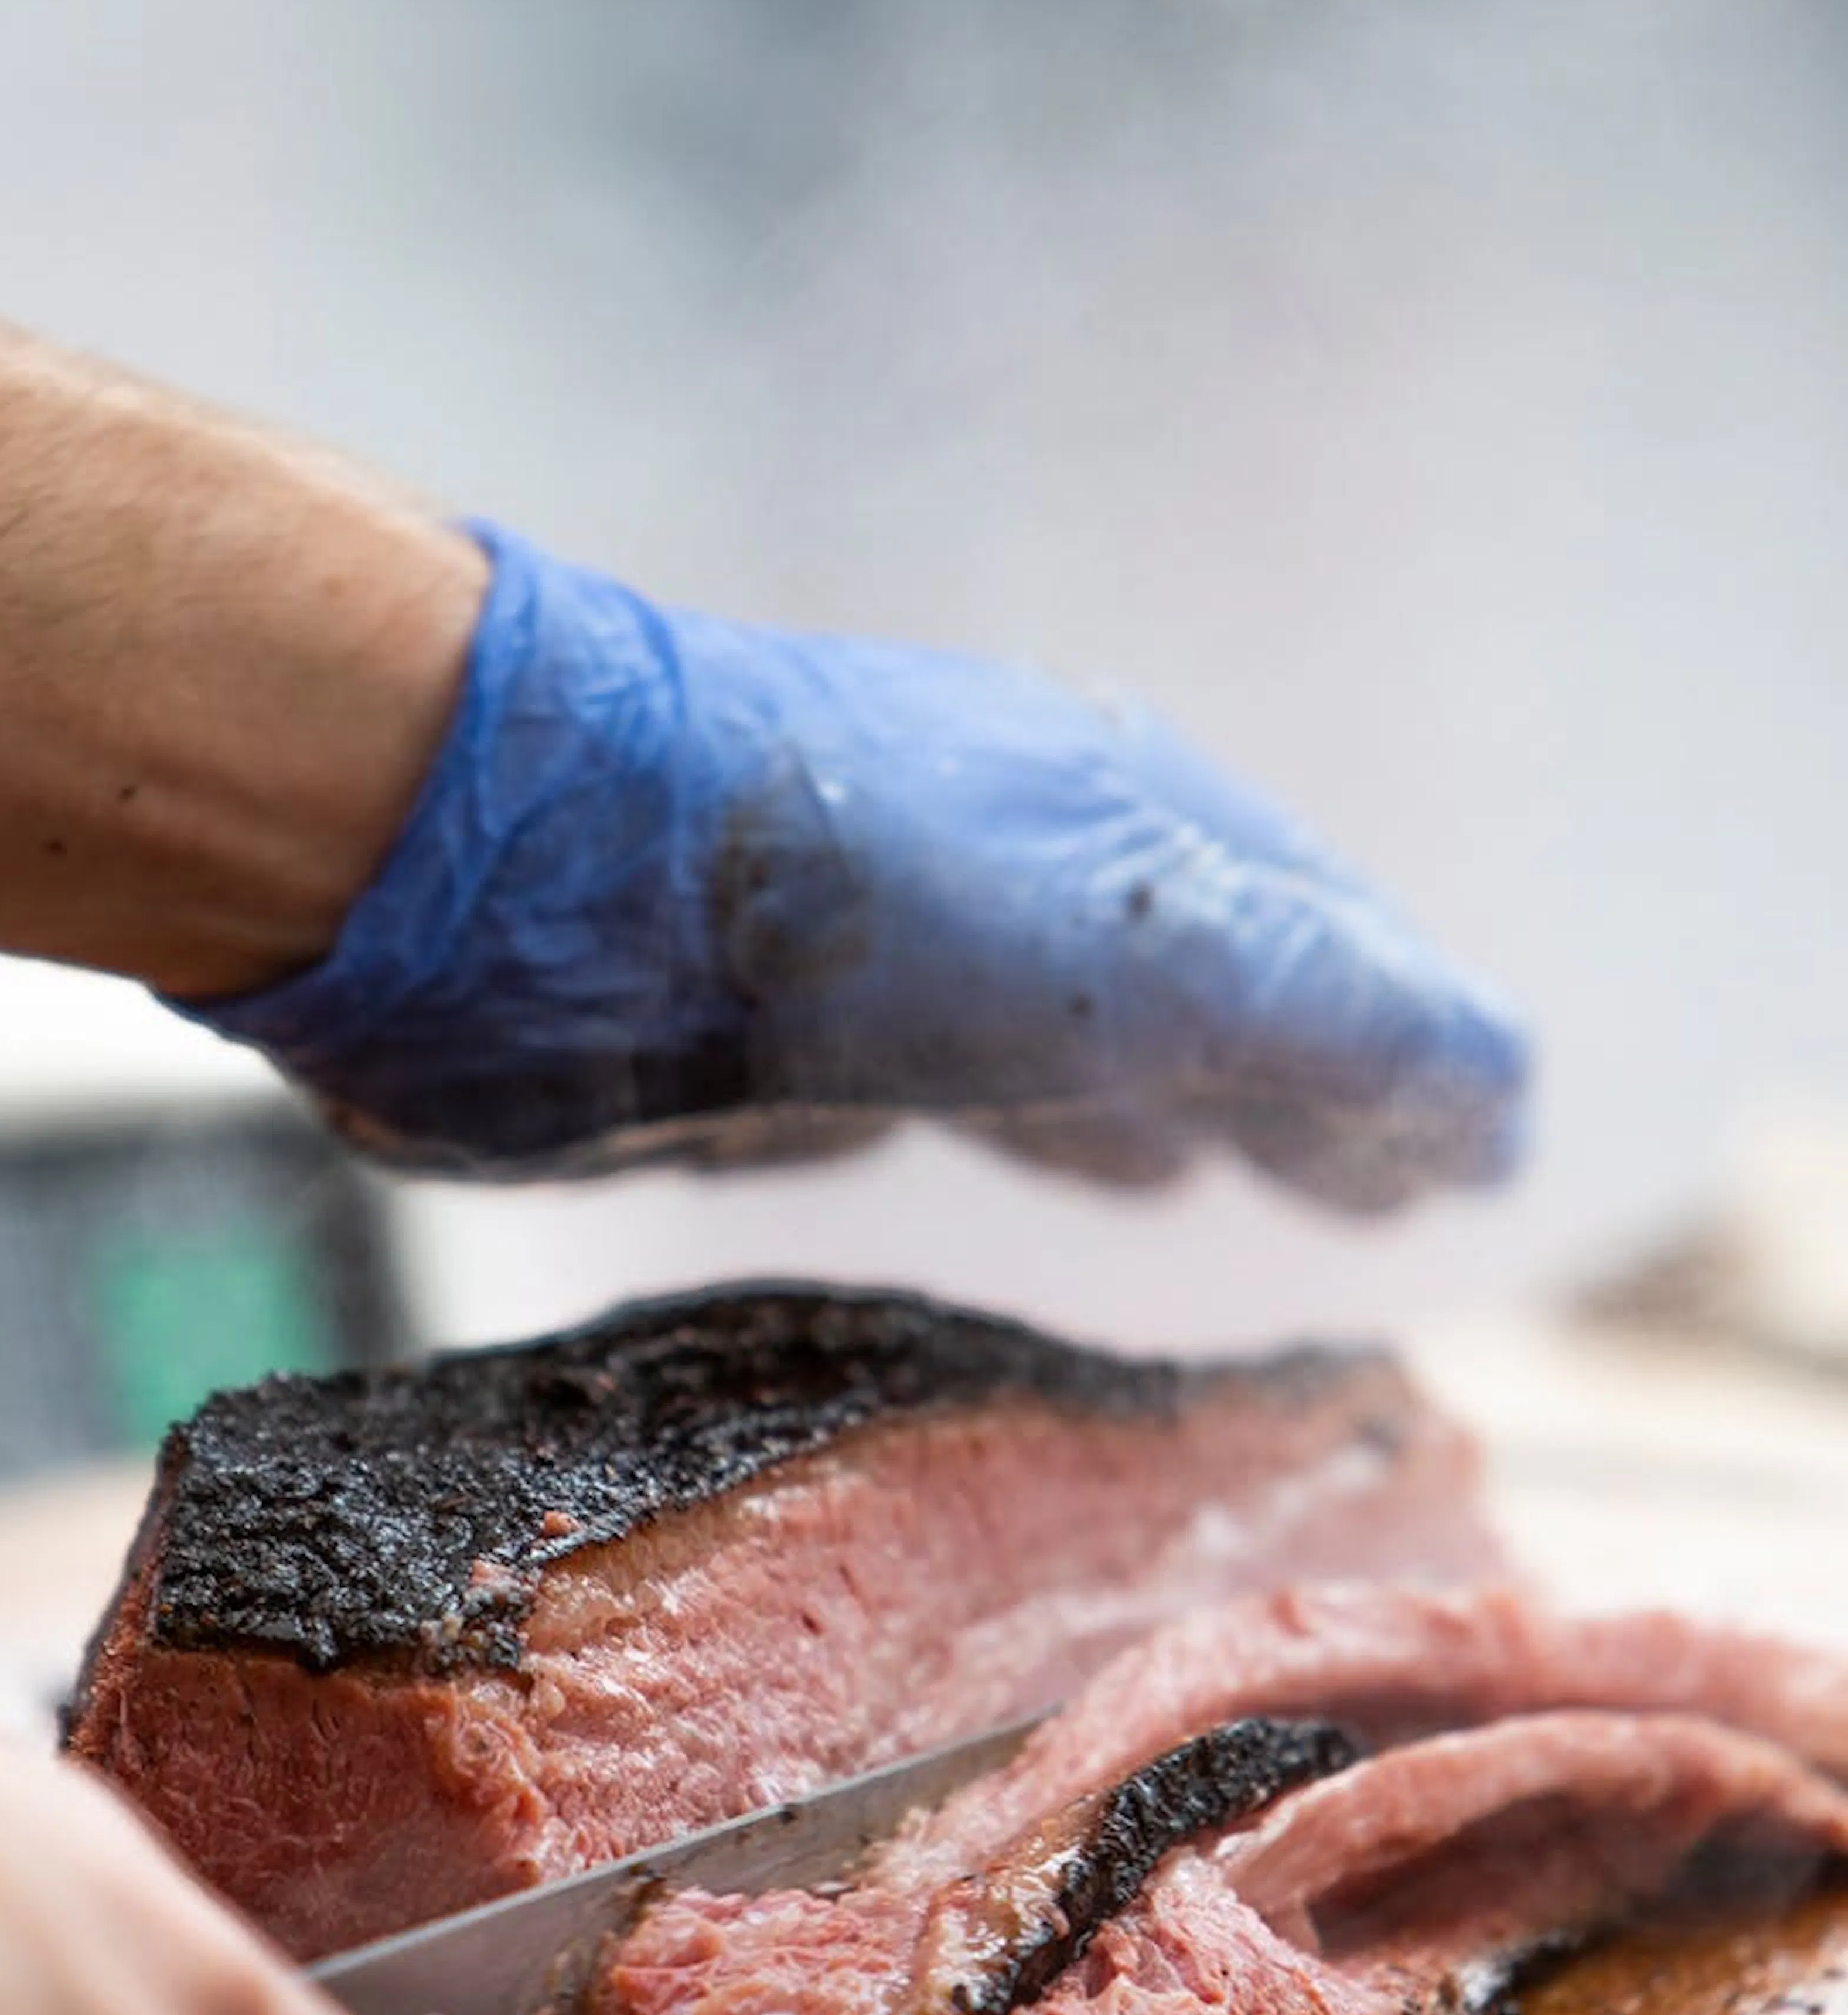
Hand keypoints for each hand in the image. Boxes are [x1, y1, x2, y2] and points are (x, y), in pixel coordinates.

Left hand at [177, 525, 1527, 1208]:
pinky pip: (932, 1090)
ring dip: (1153, 1107)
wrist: (516, 876)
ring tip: (1208, 1181)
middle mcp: (1015, 872)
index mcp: (1123, 822)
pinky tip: (1001, 1168)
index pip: (1318, 942)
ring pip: (1062, 1040)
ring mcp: (884, 951)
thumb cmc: (840, 889)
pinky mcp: (756, 1037)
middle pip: (1193, 987)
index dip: (1406, 1050)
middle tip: (1364, 1192)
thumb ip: (1327, 1015)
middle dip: (1293, 1086)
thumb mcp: (1137, 946)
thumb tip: (1498, 1093)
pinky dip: (1001, 1133)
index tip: (1473, 1151)